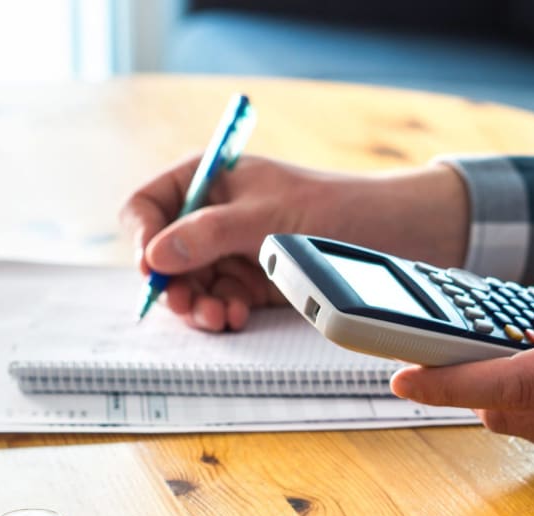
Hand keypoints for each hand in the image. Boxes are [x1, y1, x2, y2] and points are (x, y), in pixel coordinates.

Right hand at [119, 154, 468, 330]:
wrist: (391, 232)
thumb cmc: (331, 207)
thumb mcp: (264, 217)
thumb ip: (207, 234)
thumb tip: (156, 256)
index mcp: (208, 179)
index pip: (148, 204)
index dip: (142, 236)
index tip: (151, 267)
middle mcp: (213, 215)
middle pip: (165, 254)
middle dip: (173, 282)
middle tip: (187, 306)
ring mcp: (231, 250)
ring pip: (191, 284)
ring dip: (198, 305)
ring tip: (218, 317)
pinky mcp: (252, 281)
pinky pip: (219, 300)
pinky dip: (222, 312)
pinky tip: (236, 317)